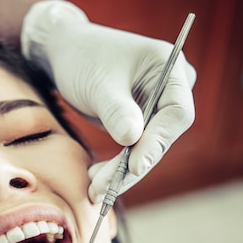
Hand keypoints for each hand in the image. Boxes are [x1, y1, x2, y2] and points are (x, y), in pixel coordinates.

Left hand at [21, 0, 195, 201]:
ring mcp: (157, 105)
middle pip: (162, 136)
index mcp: (169, 67)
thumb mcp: (98, 84)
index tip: (134, 165)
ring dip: (121, 172)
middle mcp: (171, 87)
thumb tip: (133, 140)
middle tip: (103, 188)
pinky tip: (95, 180)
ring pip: (146, 147)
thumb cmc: (82, 58)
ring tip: (94, 189)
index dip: (157, 142)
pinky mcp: (141, 120)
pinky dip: (115, 166)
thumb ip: (117, 111)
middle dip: (132, 165)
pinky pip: (134, 148)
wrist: (66, 52)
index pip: (177, 112)